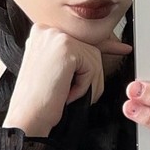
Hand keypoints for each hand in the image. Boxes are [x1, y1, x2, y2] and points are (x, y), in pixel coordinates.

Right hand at [8, 22, 132, 136]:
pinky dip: (84, 86)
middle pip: (91, 49)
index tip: (123, 49)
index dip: (104, 45)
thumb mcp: (56, 71)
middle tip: (74, 94)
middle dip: (91, 76)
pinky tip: (67, 94)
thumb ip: (74, 58)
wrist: (26, 119)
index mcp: (42, 34)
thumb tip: (108, 46)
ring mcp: (56, 37)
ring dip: (88, 84)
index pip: (80, 37)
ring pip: (94, 59)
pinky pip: (91, 67)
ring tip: (67, 95)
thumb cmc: (39, 102)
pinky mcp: (65, 49)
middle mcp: (47, 30)